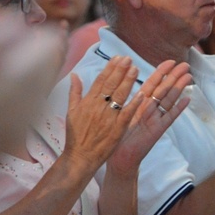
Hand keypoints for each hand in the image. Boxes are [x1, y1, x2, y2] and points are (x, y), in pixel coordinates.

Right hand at [0, 22, 63, 197]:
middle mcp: (32, 108)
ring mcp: (20, 129)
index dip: (24, 30)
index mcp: (24, 85)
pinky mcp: (5, 144)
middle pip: (42, 66)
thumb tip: (17, 22)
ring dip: (6, 74)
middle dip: (17, 52)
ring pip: (28, 88)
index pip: (51, 43)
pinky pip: (14, 110)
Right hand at [62, 55, 143, 171]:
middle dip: (120, 70)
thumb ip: (74, 92)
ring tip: (136, 69)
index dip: (110, 68)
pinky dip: (134, 103)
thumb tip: (75, 74)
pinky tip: (142, 94)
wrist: (80, 157)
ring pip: (120, 96)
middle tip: (129, 59)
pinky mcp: (117, 129)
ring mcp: (108, 118)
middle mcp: (98, 107)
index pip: (100, 81)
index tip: (118, 58)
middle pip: (111, 85)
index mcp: (88, 102)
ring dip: (128, 82)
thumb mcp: (71, 111)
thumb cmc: (75, 135)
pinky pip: (127, 114)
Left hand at [108, 60, 191, 171]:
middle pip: (164, 89)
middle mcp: (150, 109)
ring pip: (169, 100)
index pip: (152, 84)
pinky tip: (188, 100)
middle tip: (186, 64)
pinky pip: (169, 118)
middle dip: (174, 76)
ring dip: (179, 88)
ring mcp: (156, 119)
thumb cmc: (116, 136)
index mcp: (139, 103)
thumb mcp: (117, 112)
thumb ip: (121, 97)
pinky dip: (178, 109)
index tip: (170, 61)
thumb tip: (117, 79)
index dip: (161, 72)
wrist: (118, 157)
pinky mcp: (158, 130)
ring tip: (188, 76)